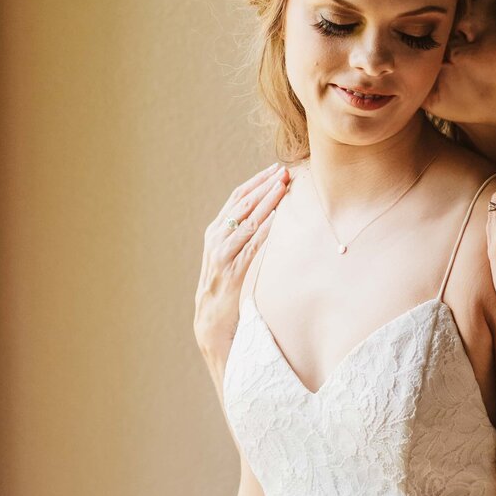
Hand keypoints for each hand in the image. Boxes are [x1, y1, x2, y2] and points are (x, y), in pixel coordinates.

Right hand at [194, 164, 289, 382]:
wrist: (211, 325)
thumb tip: (268, 217)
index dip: (256, 182)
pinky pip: (253, 245)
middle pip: (242, 204)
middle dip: (264, 185)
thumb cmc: (226, 292)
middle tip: (284, 171)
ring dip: (267, 201)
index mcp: (215, 233)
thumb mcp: (230, 260)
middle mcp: (216, 240)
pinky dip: (267, 228)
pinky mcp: (233, 271)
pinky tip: (280, 217)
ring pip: (247, 220)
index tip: (275, 169)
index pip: (236, 199)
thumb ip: (242, 239)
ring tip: (284, 185)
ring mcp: (223, 255)